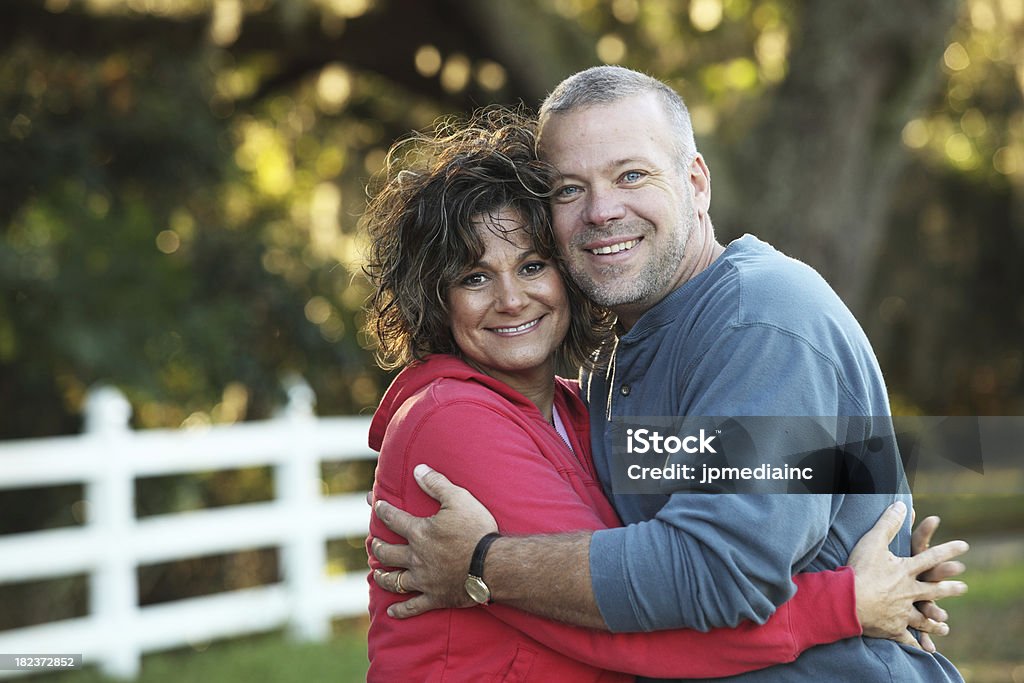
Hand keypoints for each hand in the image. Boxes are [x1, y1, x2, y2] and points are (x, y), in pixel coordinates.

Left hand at [370, 464, 497, 617]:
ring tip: (377, 573)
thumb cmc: (477, 530)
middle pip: (388, 552)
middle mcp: (415, 557)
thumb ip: (436, 484)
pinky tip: (391, 612)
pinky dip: (400, 611)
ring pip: (394, 580)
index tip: (374, 503)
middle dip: (378, 546)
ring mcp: (423, 580)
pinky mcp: (435, 597)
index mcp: (419, 532)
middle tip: (374, 543)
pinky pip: (412, 607)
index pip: (392, 518)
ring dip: (383, 576)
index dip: (381, 509)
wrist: (492, 565)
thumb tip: (417, 468)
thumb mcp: (459, 499)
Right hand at [847, 501, 967, 650]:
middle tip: (963, 587)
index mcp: (906, 571)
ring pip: (924, 616)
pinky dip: (915, 643)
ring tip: (944, 623)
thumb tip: (902, 505)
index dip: (948, 551)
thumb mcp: (872, 542)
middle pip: (934, 589)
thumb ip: (888, 524)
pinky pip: (907, 637)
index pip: (931, 558)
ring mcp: (903, 612)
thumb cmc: (859, 570)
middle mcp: (910, 591)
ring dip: (935, 619)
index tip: (964, 547)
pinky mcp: (894, 628)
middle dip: (949, 588)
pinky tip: (923, 649)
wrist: (848, 602)